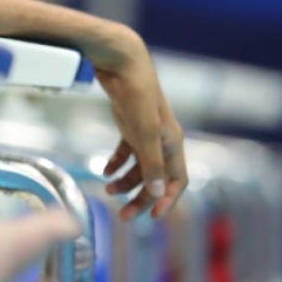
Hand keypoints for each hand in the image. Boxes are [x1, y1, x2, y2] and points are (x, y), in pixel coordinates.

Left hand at [90, 29, 186, 219]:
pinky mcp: (130, 124)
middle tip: (124, 215)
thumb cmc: (137, 94)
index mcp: (172, 143)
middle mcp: (162, 140)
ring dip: (127, 182)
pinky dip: (117, 164)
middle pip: (156, 178)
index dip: (168, 200)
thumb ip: (150, 162)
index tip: (154, 218)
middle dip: (142, 198)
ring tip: (108, 190)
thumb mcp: (144, 131)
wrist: (122, 63)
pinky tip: (105, 172)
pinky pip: (126, 152)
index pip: (176, 180)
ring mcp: (146, 132)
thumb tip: (156, 194)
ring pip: (140, 167)